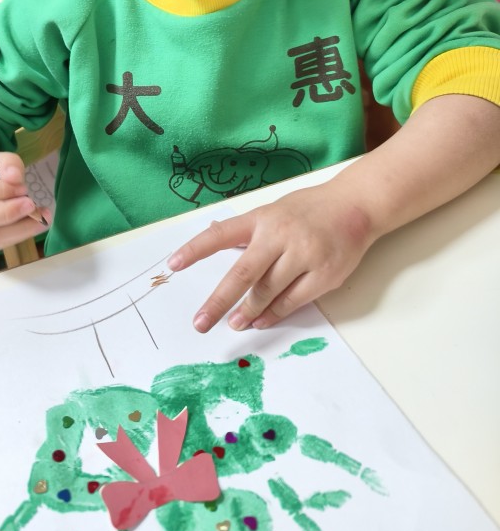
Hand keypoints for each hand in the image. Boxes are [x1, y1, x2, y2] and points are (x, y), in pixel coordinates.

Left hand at [167, 184, 373, 331]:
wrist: (356, 206)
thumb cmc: (309, 209)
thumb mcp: (273, 210)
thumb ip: (247, 229)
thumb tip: (213, 236)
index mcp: (261, 218)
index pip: (221, 234)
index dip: (195, 249)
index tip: (173, 264)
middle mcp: (279, 236)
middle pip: (242, 274)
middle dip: (219, 301)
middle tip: (201, 322)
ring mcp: (303, 256)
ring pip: (268, 292)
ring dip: (248, 312)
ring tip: (233, 324)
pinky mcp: (324, 275)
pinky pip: (293, 301)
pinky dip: (274, 314)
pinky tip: (261, 320)